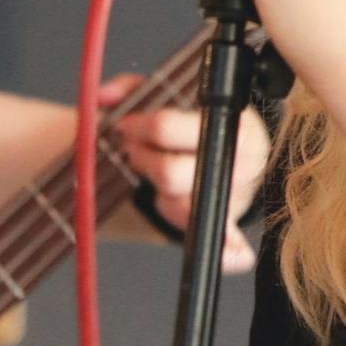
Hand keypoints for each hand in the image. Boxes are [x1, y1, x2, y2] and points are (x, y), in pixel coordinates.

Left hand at [100, 71, 271, 272]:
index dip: (138, 128)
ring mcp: (237, 193)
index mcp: (231, 122)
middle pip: (170, 173)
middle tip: (132, 152)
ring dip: (158, 191)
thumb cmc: (201, 120)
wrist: (243, 145)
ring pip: (180, 204)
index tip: (125, 126)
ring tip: (155, 172)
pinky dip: (231, 252)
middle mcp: (240, 160)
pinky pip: (231, 243)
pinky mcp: (230, 221)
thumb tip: (102, 98)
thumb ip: (136, 88)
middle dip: (141, 161)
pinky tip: (234, 257)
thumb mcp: (176, 92)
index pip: (167, 128)